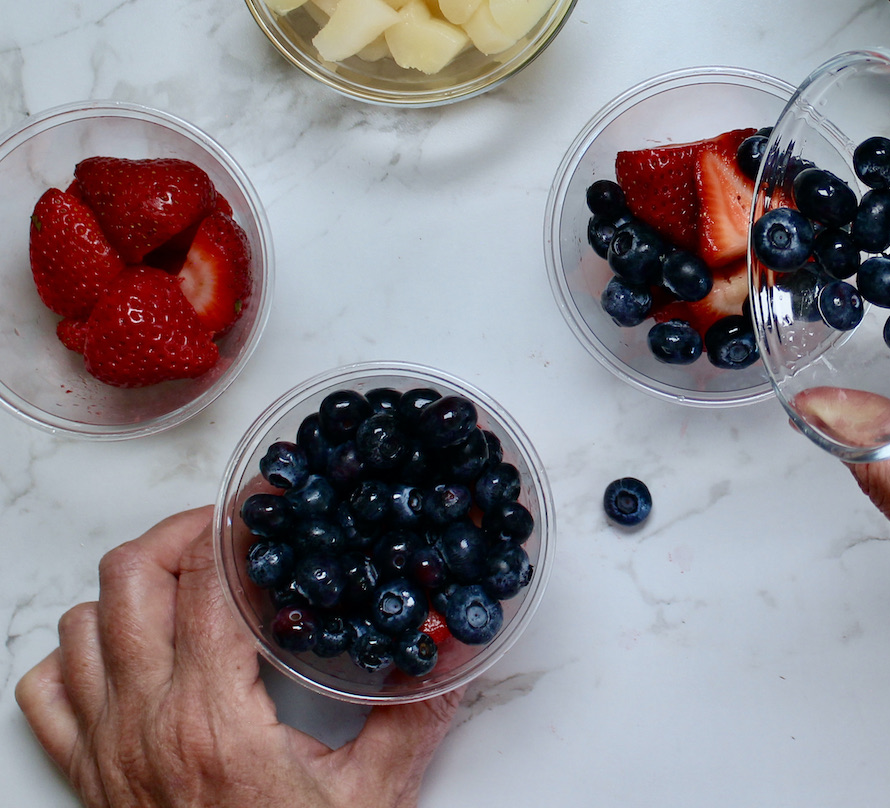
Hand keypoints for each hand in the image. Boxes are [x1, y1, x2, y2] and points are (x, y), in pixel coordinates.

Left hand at [15, 506, 460, 807]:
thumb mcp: (371, 800)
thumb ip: (413, 719)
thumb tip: (449, 652)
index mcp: (214, 719)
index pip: (204, 583)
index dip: (233, 525)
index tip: (263, 504)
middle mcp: (145, 723)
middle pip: (129, 577)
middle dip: (179, 532)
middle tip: (226, 533)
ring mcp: (104, 748)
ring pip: (82, 621)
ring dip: (130, 588)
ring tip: (184, 582)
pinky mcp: (84, 775)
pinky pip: (46, 688)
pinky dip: (77, 652)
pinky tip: (127, 651)